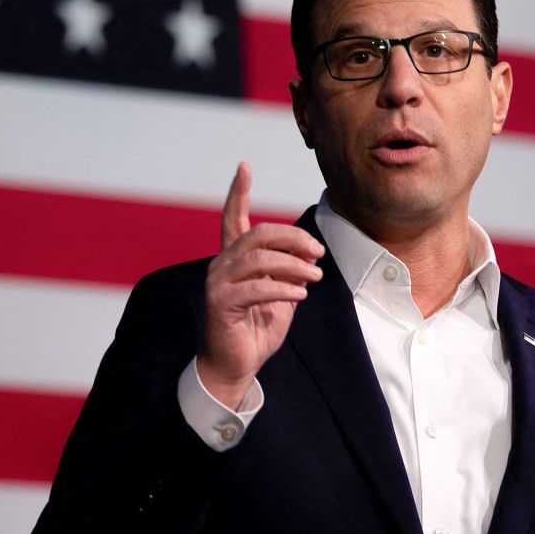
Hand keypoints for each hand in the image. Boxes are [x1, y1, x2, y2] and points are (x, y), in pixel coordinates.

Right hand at [198, 162, 323, 409]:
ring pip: (259, 259)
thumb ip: (289, 272)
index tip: (244, 166)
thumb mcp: (280, 296)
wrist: (235, 367)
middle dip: (292, 238)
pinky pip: (257, 287)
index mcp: (232, 259)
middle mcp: (221, 265)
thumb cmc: (255, 330)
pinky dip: (284, 288)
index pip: (231, 217)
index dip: (237, 191)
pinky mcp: (220, 303)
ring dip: (293, 265)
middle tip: (317, 253)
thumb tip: (307, 255)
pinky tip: (301, 294)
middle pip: (257, 234)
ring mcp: (217, 283)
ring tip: (314, 276)